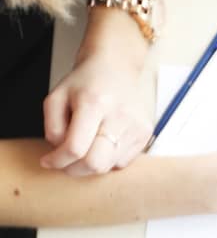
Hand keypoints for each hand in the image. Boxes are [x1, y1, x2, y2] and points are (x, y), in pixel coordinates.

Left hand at [42, 49, 152, 175]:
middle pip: (96, 163)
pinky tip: (102, 142)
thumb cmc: (85, 82)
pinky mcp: (145, 133)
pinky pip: (122, 162)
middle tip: (65, 163)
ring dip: (91, 164)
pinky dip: (108, 159)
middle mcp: (119, 116)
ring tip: (85, 147)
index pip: (75, 147)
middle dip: (75, 170)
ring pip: (108, 166)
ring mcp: (135, 126)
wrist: (116, 67)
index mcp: (94, 103)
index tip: (48, 161)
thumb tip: (60, 152)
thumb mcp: (57, 96)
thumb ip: (52, 126)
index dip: (58, 160)